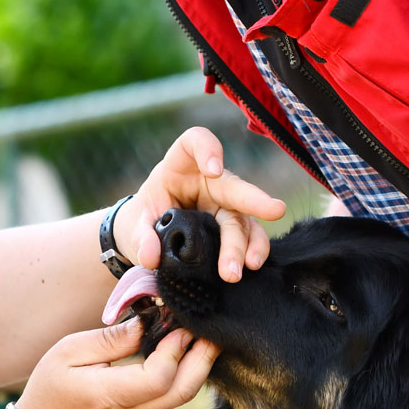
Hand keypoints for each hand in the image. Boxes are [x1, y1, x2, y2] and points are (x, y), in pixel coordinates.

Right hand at [16, 319, 219, 408]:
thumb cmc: (51, 388)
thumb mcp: (68, 352)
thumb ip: (110, 340)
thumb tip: (146, 323)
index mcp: (109, 396)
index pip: (159, 378)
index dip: (175, 350)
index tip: (178, 324)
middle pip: (183, 391)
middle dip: (203, 358)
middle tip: (210, 328)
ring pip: (182, 396)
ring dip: (197, 365)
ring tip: (199, 334)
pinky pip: (171, 396)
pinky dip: (183, 373)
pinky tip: (181, 351)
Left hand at [115, 127, 287, 281]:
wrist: (148, 239)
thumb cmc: (143, 219)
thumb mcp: (134, 225)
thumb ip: (140, 237)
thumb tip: (151, 257)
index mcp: (179, 167)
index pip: (195, 142)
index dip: (207, 149)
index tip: (214, 170)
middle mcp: (208, 183)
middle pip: (233, 187)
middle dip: (254, 199)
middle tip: (274, 211)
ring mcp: (223, 206)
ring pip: (241, 220)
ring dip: (245, 243)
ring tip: (246, 265)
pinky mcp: (231, 229)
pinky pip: (248, 237)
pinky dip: (253, 250)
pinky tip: (253, 264)